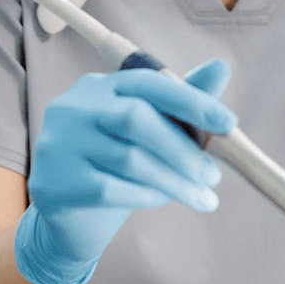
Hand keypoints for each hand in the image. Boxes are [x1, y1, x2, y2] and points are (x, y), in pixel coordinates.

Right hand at [14, 59, 235, 283]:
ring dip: (174, 180)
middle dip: (182, 148)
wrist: (68, 217)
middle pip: (136, 118)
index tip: (229, 123)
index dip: (190, 100)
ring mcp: (59, 144)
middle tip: (214, 175)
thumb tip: (221, 66)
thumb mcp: (148, 133)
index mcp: (98, 86)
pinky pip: (111, 188)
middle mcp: (73, 107)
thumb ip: (180, 103)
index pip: (146, 81)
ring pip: (129, 158)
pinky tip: (164, 200)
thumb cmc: (115, 165)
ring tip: (201, 196)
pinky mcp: (55, 182)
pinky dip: (146, 195)